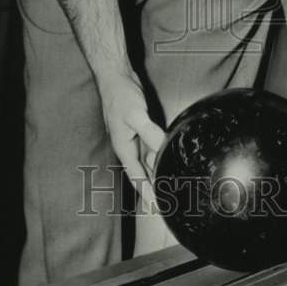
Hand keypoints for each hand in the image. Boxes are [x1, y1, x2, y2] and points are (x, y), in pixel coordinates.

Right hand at [98, 73, 164, 208]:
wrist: (115, 77)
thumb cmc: (120, 96)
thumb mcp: (135, 115)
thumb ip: (149, 132)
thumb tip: (162, 147)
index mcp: (124, 148)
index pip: (137, 177)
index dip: (147, 193)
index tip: (156, 208)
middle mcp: (129, 147)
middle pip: (143, 174)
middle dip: (153, 189)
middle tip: (167, 204)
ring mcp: (135, 138)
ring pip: (149, 162)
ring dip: (158, 173)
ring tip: (171, 188)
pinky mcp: (142, 129)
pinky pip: (152, 147)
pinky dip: (159, 156)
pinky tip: (168, 160)